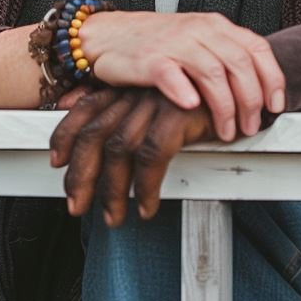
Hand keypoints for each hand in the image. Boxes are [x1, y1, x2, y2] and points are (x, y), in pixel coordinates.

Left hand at [50, 87, 214, 225]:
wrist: (244, 83)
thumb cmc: (203, 98)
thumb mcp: (160, 103)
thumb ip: (129, 112)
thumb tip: (90, 121)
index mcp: (130, 87)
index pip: (85, 108)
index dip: (66, 135)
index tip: (57, 161)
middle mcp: (138, 92)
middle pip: (96, 133)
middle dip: (81, 175)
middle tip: (77, 206)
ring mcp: (158, 100)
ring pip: (119, 149)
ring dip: (112, 190)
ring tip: (115, 216)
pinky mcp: (180, 113)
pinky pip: (152, 156)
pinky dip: (146, 186)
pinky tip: (146, 205)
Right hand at [79, 11, 284, 139]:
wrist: (108, 34)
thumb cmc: (156, 43)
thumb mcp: (198, 41)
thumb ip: (225, 56)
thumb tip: (258, 90)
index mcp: (216, 26)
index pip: (256, 48)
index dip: (272, 78)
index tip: (275, 105)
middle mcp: (199, 30)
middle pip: (239, 63)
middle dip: (250, 100)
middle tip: (250, 126)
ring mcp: (174, 43)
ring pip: (212, 72)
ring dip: (224, 106)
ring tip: (225, 130)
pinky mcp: (148, 59)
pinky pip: (171, 73)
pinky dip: (184, 91)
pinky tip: (191, 107)